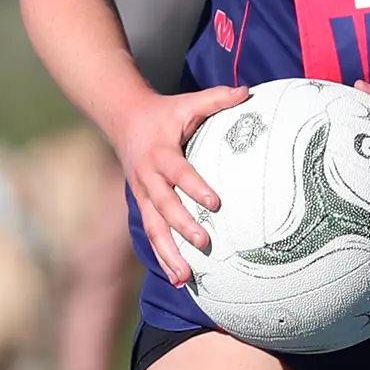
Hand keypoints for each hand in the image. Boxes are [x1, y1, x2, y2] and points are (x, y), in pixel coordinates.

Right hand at [114, 85, 249, 286]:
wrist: (123, 120)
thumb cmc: (164, 113)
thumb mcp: (187, 103)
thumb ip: (216, 99)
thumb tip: (247, 91)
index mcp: (161, 153)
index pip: (179, 172)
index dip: (195, 187)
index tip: (215, 202)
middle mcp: (148, 177)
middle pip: (164, 206)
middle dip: (182, 226)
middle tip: (205, 243)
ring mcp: (143, 195)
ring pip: (153, 228)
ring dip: (168, 253)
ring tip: (185, 276)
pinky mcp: (142, 205)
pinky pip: (151, 234)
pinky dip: (162, 256)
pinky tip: (178, 278)